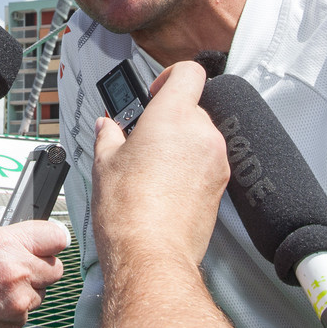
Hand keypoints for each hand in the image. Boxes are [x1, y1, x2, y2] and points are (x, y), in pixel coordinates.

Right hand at [0, 220, 68, 327]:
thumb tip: (5, 238)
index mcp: (4, 246)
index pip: (56, 236)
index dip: (52, 239)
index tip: (48, 242)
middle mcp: (18, 273)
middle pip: (55, 268)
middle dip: (40, 267)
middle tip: (15, 268)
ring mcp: (19, 303)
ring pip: (41, 293)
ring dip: (26, 290)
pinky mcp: (14, 327)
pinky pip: (25, 314)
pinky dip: (12, 310)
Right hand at [90, 61, 227, 276]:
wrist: (151, 255)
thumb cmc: (129, 212)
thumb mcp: (105, 164)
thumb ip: (109, 136)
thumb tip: (107, 127)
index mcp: (173, 116)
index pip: (188, 72)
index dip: (170, 76)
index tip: (154, 92)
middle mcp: (201, 133)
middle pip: (192, 107)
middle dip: (168, 119)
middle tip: (142, 139)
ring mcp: (215, 161)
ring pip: (200, 137)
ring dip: (180, 144)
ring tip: (152, 167)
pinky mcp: (221, 186)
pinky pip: (206, 163)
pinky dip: (190, 167)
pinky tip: (165, 186)